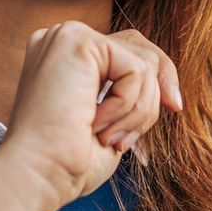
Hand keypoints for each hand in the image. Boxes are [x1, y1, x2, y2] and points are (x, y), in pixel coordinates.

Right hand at [0, 21, 183, 210]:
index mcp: (65, 58)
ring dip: (139, 111)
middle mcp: (62, 39)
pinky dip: (128, 106)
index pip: (126, 51)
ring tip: (108, 138)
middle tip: (143, 129)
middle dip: (157, 91)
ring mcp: (67, 36)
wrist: (38, 175)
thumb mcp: (111, 123)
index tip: (174, 107)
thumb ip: (131, 95)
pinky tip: (97, 125)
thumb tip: (168, 89)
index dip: (156, 79)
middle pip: (140, 48)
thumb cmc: (68, 162)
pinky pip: (135, 68)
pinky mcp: (77, 41)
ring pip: (143, 62)